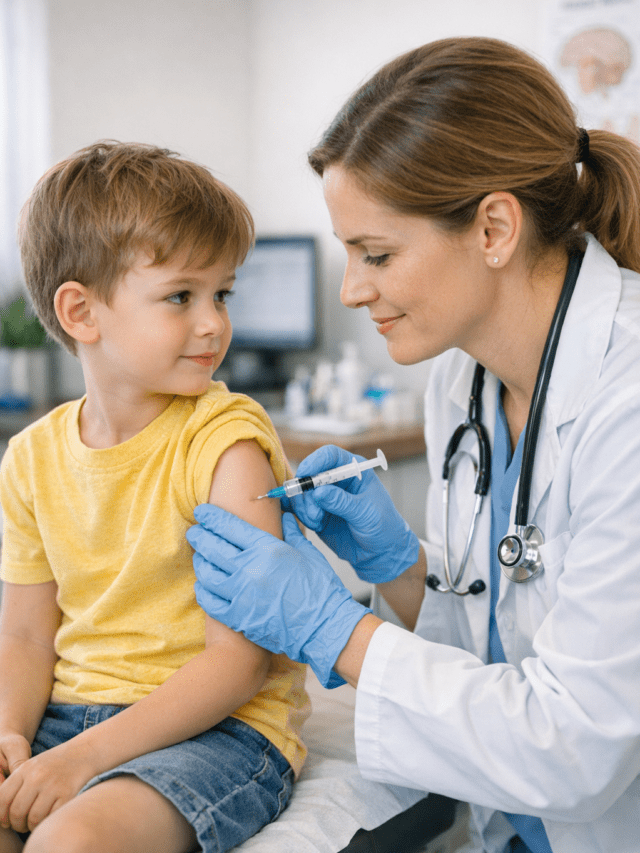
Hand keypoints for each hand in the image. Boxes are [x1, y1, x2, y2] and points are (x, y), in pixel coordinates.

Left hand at [0, 738, 98, 832]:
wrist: (84, 752)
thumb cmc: (54, 764)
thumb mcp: (32, 767)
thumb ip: (16, 785)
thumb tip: (2, 813)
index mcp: (24, 769)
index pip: (2, 799)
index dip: (1, 816)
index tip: (6, 822)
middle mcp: (37, 776)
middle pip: (16, 812)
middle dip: (17, 825)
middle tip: (22, 825)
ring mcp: (53, 785)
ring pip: (33, 818)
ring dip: (32, 826)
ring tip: (35, 823)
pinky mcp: (67, 793)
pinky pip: (50, 817)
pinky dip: (47, 822)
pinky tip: (48, 817)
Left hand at [187, 508, 370, 687]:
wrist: (323, 628)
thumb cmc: (320, 590)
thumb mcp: (309, 554)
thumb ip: (292, 533)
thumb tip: (285, 516)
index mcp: (268, 550)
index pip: (231, 527)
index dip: (212, 518)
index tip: (201, 512)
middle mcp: (250, 569)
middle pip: (213, 547)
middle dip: (199, 536)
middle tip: (193, 532)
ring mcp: (241, 594)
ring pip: (207, 573)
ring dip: (199, 562)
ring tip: (199, 557)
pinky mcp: (238, 617)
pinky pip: (210, 601)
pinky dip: (202, 591)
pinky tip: (202, 585)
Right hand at [282, 445, 419, 583]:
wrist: (381, 553)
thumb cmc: (383, 526)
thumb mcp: (365, 513)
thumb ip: (342, 502)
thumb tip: (318, 492)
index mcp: (354, 470)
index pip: (330, 456)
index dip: (315, 461)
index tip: (305, 474)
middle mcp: (337, 480)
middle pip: (310, 473)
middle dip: (306, 491)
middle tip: (314, 512)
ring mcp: (326, 497)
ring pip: (303, 493)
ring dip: (305, 507)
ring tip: (317, 521)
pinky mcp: (318, 513)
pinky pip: (301, 509)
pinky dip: (303, 516)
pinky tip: (316, 525)